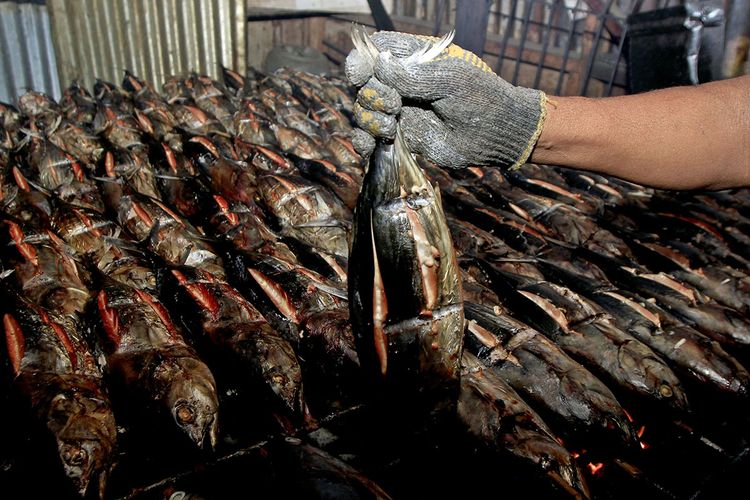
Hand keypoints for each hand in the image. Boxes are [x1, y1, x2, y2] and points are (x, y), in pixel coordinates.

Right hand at [345, 31, 547, 168]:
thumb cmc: (480, 98)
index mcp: (413, 59)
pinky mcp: (401, 135)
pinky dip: (363, 141)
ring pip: (363, 110)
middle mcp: (401, 83)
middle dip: (370, 95)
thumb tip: (377, 63)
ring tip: (390, 127)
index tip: (362, 73)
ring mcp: (399, 110)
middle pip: (364, 83)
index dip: (361, 60)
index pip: (374, 51)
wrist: (495, 134)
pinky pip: (369, 137)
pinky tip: (370, 146)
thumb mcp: (449, 80)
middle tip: (394, 106)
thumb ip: (412, 75)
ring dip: (368, 119)